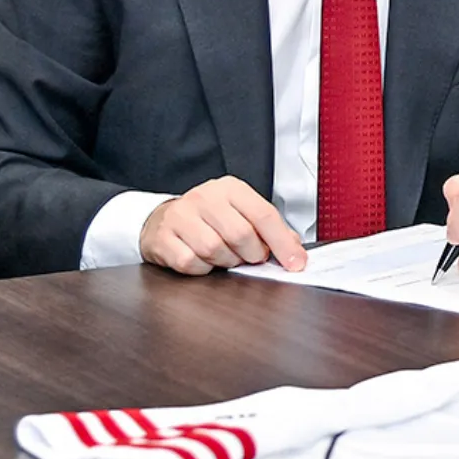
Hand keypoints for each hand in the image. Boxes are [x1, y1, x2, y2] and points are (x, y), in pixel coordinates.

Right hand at [140, 176, 306, 275]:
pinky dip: (203, 269)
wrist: (162, 220)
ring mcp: (181, 217)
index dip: (282, 243)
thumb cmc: (208, 218)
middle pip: (241, 234)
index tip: (295, 262)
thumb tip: (294, 248)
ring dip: (227, 262)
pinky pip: (191, 263)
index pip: (264, 215)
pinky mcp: (163, 238)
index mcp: (230, 189)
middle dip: (252, 254)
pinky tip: (204, 261)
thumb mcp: (241, 213)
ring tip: (227, 256)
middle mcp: (204, 198)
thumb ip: (269, 228)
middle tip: (251, 257)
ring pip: (215, 249)